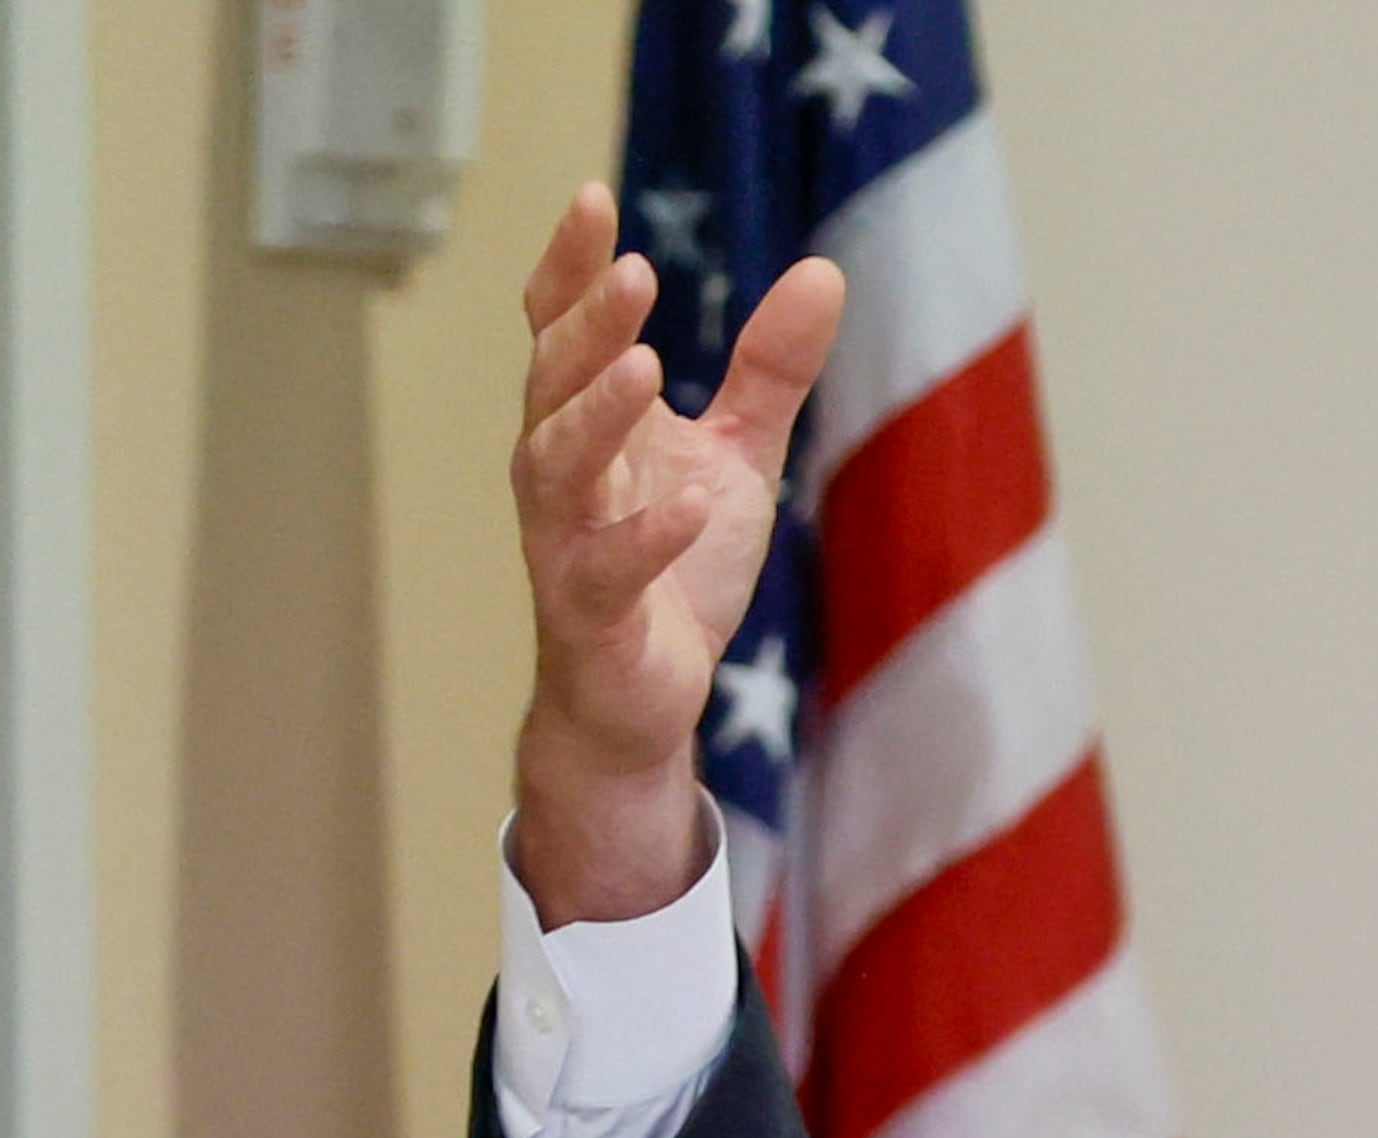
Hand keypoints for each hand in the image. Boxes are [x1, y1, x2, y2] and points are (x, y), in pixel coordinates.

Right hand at [507, 183, 843, 925]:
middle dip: (586, 327)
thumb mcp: (737, 456)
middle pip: (553, 382)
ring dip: (595, 414)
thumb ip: (770, 370)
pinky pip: (608, 573)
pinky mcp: (591, 617)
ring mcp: (566, 544)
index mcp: (591, 424)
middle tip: (632, 271)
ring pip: (557, 467)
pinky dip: (647, 539)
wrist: (645, 698)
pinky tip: (692, 508)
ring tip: (645, 366)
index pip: (562, 329)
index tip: (592, 198)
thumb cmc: (674, 569)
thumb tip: (824, 270)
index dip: (570, 267)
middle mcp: (562, 474)